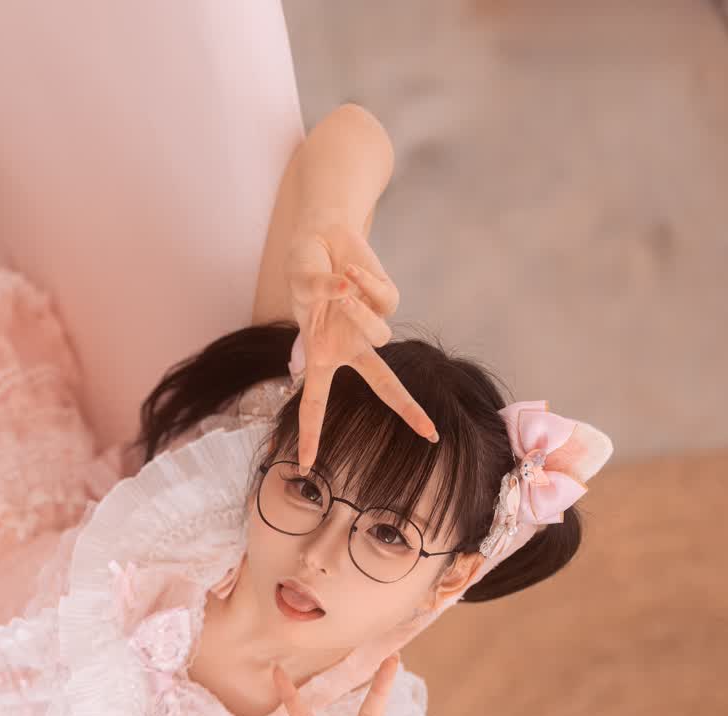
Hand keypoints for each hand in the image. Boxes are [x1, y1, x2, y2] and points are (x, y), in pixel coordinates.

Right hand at [285, 219, 437, 471]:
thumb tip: (345, 289)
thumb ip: (318, 291)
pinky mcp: (388, 299)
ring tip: (340, 285)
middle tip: (431, 435)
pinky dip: (365, 283)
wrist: (322, 237)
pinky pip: (383, 298)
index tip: (304, 464)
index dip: (310, 434)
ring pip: (380, 333)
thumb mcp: (300, 285)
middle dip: (408, 409)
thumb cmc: (305, 267)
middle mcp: (351, 346)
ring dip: (358, 311)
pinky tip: (350, 270)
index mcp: (322, 355)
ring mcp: (372, 324)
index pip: (313, 402)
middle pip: (384, 386)